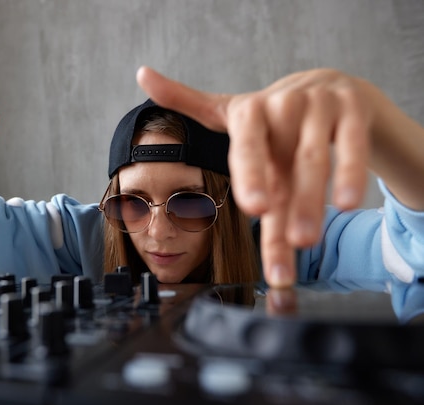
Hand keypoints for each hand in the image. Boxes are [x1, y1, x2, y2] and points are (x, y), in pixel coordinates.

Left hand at [136, 67, 373, 287]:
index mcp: (248, 113)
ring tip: (306, 240)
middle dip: (285, 199)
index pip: (246, 149)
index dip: (250, 175)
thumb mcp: (230, 110)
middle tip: (289, 240)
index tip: (252, 208)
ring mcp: (318, 108)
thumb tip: (142, 74)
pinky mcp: (351, 112)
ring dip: (313, 200)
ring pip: (316, 159)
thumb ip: (188, 101)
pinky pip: (352, 146)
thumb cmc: (272, 117)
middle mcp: (282, 107)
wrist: (327, 88)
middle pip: (282, 161)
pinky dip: (351, 172)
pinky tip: (349, 202)